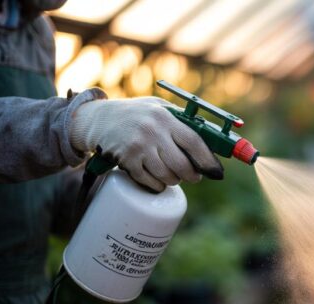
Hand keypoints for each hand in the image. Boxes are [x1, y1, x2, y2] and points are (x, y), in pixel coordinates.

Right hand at [69, 97, 222, 191]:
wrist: (97, 119)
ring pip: (167, 176)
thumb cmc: (135, 114)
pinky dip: (158, 186)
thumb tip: (210, 138)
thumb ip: (181, 120)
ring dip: (175, 181)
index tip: (215, 171)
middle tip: (194, 177)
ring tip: (174, 175)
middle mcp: (152, 132)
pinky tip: (158, 180)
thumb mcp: (158, 107)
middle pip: (182, 165)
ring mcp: (138, 148)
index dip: (208, 160)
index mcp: (164, 117)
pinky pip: (150, 182)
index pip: (194, 141)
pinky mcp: (126, 161)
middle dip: (193, 176)